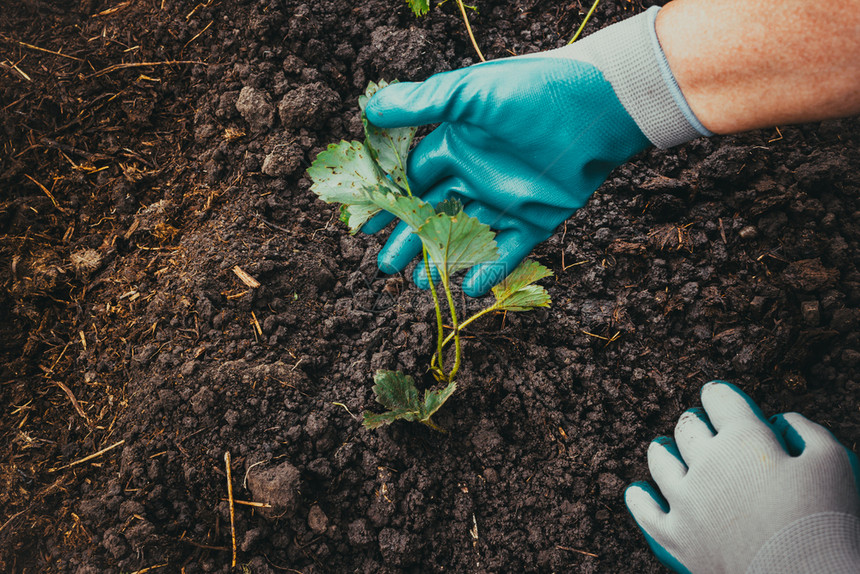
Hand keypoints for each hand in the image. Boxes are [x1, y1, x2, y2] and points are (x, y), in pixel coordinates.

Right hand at [362, 52, 648, 295]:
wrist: (598, 104)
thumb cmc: (530, 91)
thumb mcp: (470, 93)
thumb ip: (422, 103)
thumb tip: (370, 110)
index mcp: (455, 146)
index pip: (412, 180)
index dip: (389, 203)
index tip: (366, 226)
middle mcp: (475, 175)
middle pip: (433, 215)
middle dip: (409, 241)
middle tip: (386, 267)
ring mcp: (505, 200)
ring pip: (465, 238)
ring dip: (442, 261)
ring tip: (421, 284)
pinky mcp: (536, 219)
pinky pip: (508, 250)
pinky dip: (489, 270)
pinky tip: (468, 289)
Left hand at [626, 381, 859, 573]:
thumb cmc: (826, 522)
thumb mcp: (833, 462)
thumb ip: (804, 430)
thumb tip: (778, 421)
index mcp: (743, 439)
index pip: (719, 399)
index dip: (720, 395)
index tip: (718, 396)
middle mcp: (706, 463)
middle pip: (689, 428)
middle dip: (697, 422)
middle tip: (702, 427)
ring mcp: (685, 501)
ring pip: (660, 461)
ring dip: (663, 450)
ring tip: (665, 447)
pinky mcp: (675, 537)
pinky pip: (643, 510)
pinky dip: (639, 497)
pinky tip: (638, 491)